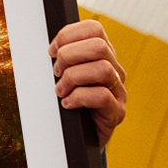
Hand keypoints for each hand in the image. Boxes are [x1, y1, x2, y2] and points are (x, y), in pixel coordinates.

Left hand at [49, 20, 126, 146]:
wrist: (79, 138)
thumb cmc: (68, 103)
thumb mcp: (63, 76)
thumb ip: (61, 59)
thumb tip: (49, 48)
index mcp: (102, 56)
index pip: (93, 29)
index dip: (68, 35)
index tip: (51, 51)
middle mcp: (115, 70)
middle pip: (99, 46)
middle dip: (69, 56)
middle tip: (56, 73)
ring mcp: (119, 91)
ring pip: (102, 69)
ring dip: (73, 78)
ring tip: (60, 90)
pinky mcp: (117, 112)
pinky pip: (102, 96)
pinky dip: (78, 98)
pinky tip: (67, 104)